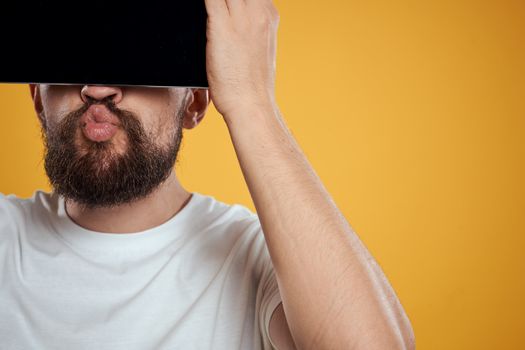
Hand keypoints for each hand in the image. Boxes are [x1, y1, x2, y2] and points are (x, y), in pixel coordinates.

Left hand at [204, 0, 279, 118]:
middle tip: (215, 6)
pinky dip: (202, 1)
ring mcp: (240, 18)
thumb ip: (250, 29)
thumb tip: (234, 24)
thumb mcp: (260, 49)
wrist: (251, 105)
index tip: (226, 4)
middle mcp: (257, 12)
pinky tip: (189, 8)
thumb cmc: (252, 85)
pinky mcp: (221, 26)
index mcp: (268, 16)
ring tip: (208, 9)